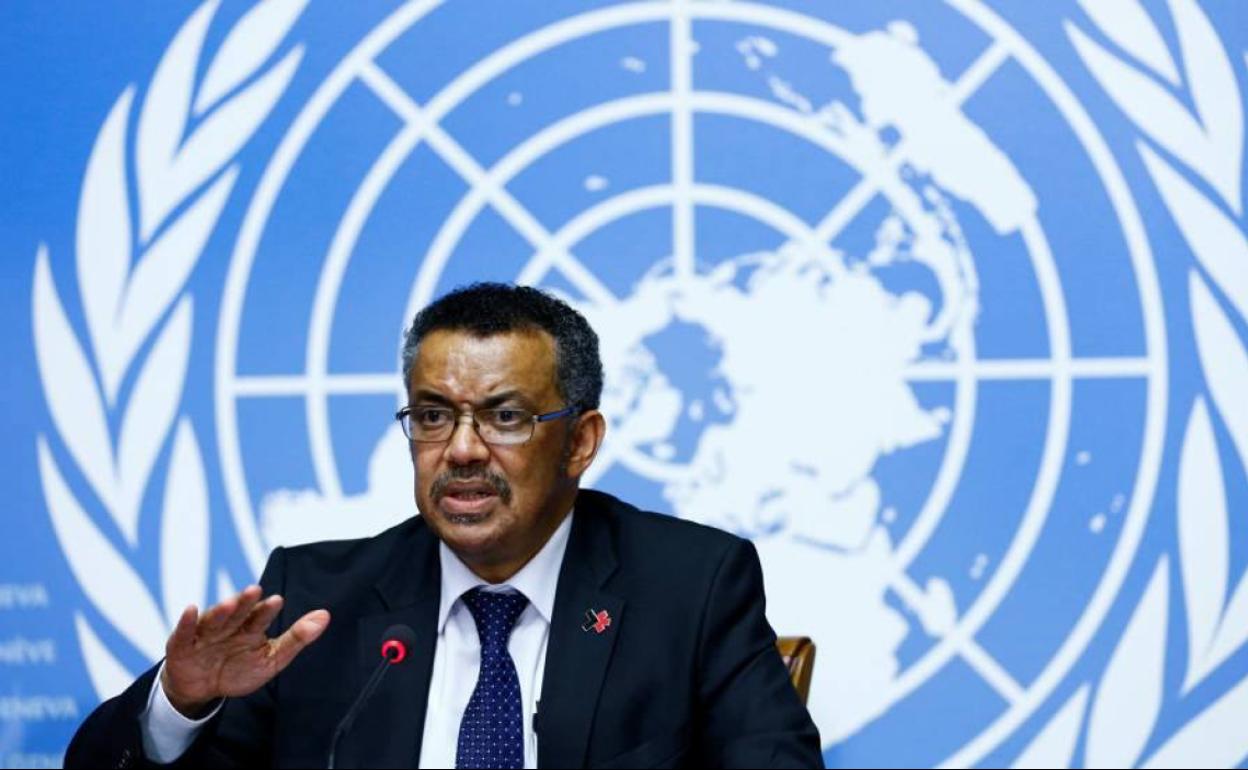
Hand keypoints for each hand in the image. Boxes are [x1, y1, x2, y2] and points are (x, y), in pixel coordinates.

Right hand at [160, 585, 329, 717]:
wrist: (202, 689)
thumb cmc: (239, 669)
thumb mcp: (271, 658)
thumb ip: (297, 638)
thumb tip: (326, 615)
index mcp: (250, 628)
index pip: (260, 617)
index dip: (267, 610)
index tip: (277, 600)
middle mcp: (229, 626)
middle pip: (238, 613)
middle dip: (245, 602)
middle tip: (255, 590)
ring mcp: (205, 634)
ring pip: (214, 620)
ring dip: (221, 610)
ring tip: (230, 603)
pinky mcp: (183, 645)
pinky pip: (184, 632)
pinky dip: (186, 621)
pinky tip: (191, 609)